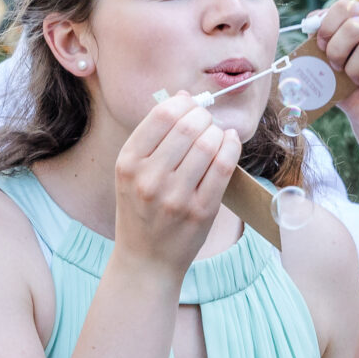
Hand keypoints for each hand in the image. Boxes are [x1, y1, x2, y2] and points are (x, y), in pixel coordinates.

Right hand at [113, 95, 238, 274]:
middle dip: (203, 116)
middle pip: (188, 126)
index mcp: (128, 163)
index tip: (190, 107)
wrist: (146, 260)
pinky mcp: (201, 211)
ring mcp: (176, 196)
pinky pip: (223, 166)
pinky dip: (231, 146)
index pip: (161, 115)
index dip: (183, 104)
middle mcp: (149, 178)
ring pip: (209, 144)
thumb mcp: (133, 172)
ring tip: (216, 135)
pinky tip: (229, 142)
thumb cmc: (141, 210)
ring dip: (217, 132)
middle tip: (206, 121)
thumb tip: (185, 97)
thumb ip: (154, 136)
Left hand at [309, 0, 358, 145]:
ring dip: (354, 72)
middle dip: (337, 52)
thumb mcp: (326, 61)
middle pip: (354, 26)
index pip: (345, 6)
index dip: (326, 27)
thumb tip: (311, 22)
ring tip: (357, 80)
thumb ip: (318, 39)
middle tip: (337, 68)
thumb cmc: (347, 85)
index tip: (320, 46)